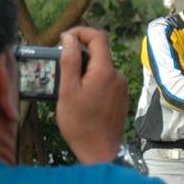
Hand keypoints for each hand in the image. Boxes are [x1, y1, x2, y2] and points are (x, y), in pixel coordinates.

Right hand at [57, 27, 128, 163]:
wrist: (100, 152)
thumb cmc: (81, 124)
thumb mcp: (68, 90)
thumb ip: (70, 61)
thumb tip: (69, 38)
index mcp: (106, 71)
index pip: (98, 37)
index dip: (81, 32)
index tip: (65, 39)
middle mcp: (118, 76)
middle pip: (99, 53)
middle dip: (80, 55)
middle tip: (61, 69)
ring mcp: (121, 88)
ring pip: (102, 69)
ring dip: (85, 71)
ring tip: (70, 89)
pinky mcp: (121, 98)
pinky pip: (106, 82)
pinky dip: (93, 83)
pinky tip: (82, 99)